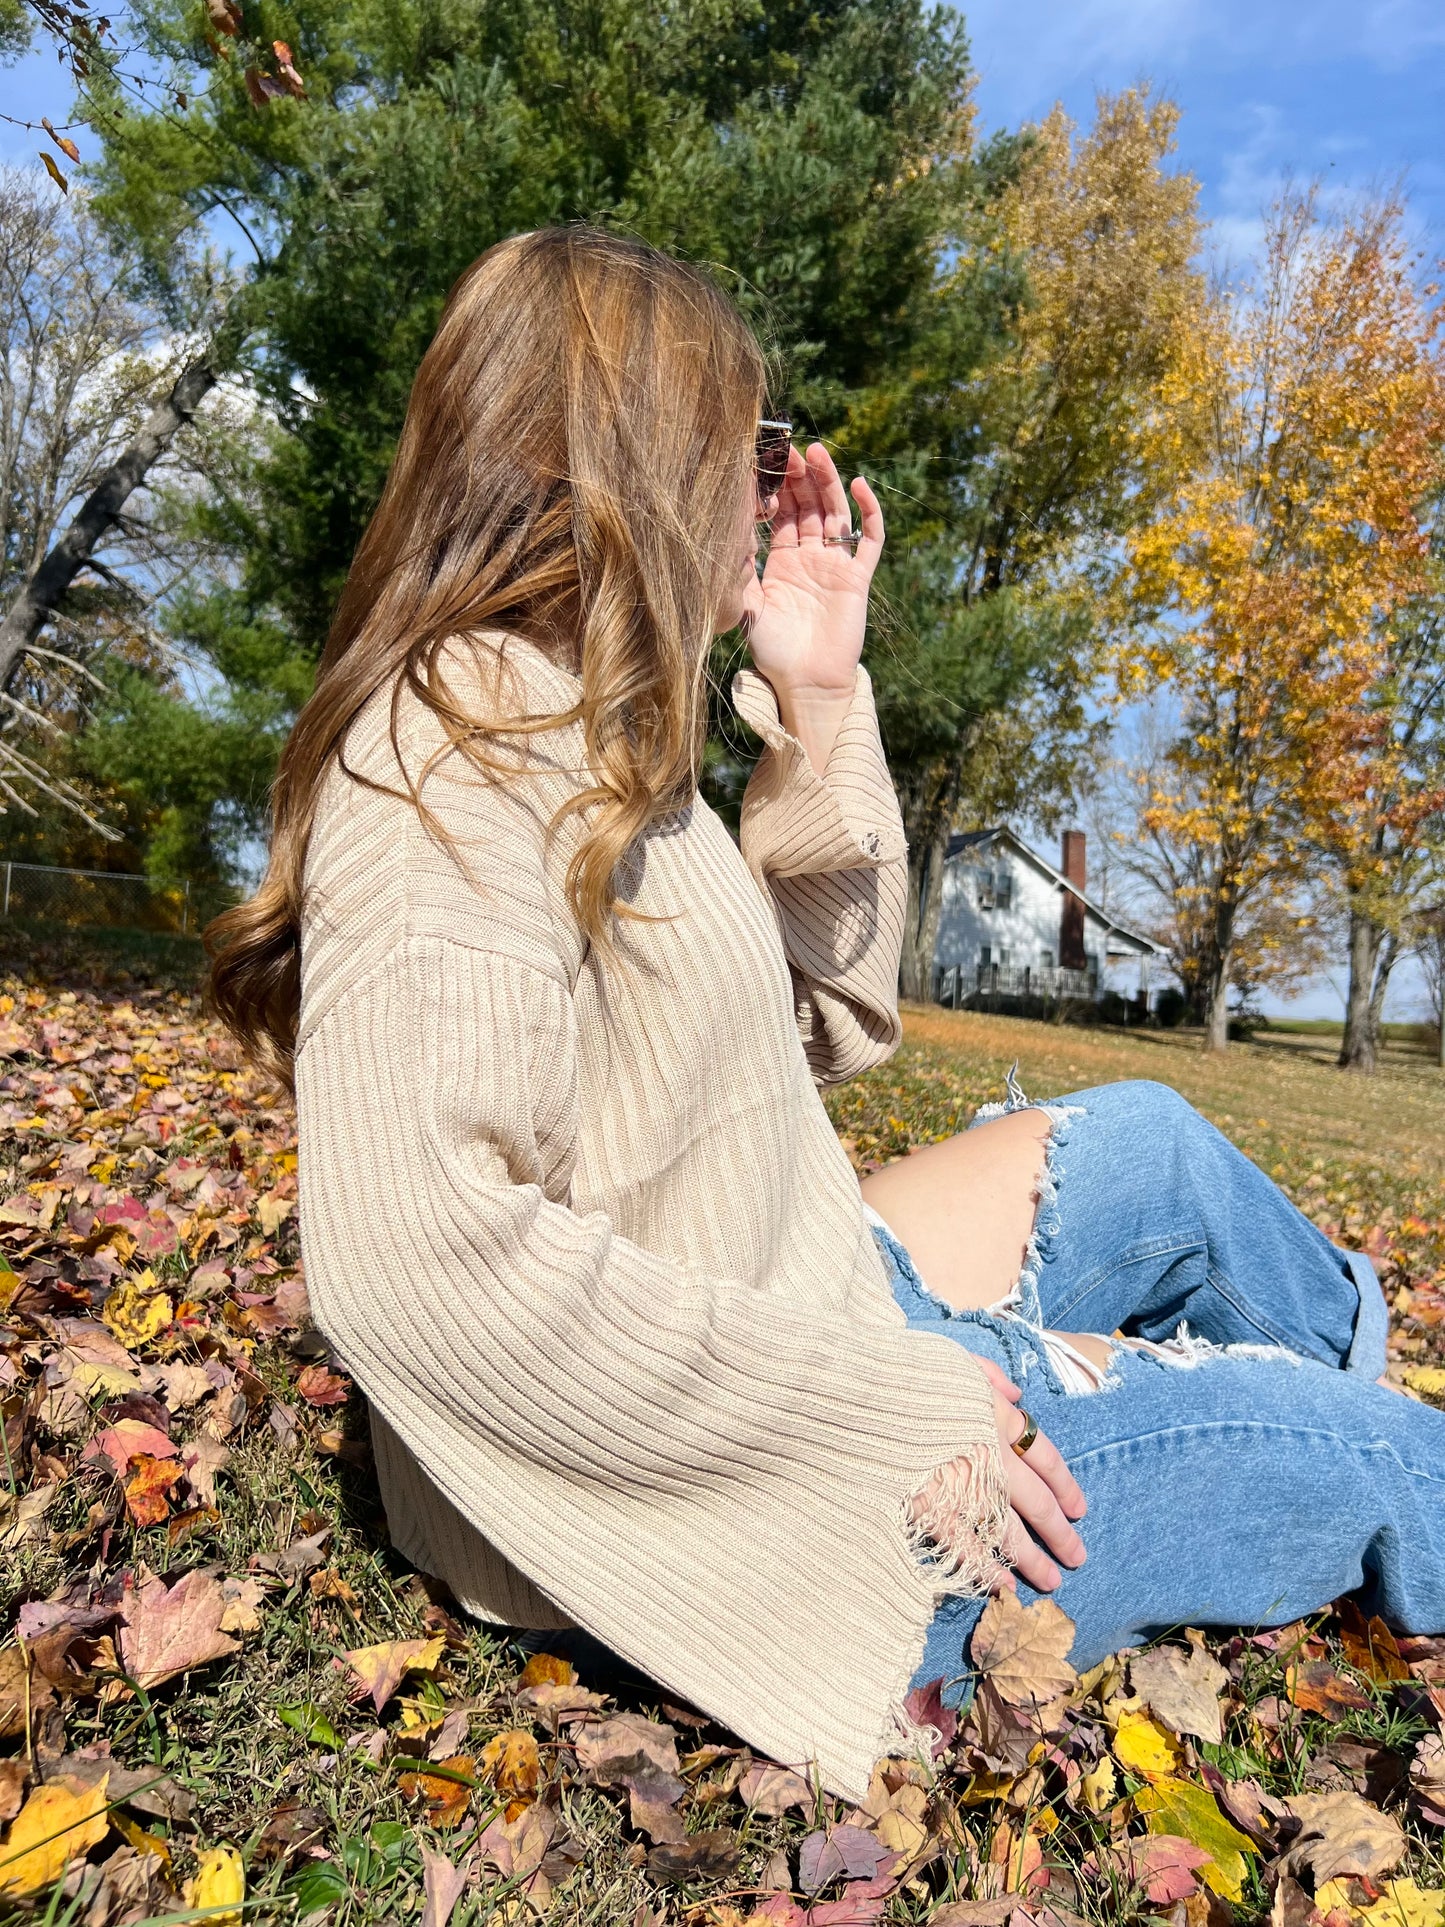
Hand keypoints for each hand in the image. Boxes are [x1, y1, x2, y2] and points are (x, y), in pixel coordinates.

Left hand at [740, 440, 884, 703]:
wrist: (805, 683)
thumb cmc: (773, 652)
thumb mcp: (747, 608)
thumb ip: (739, 574)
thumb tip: (726, 535)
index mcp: (782, 562)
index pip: (779, 513)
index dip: (774, 488)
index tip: (764, 462)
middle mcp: (810, 558)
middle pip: (807, 505)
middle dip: (799, 477)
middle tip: (789, 449)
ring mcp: (835, 565)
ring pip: (834, 513)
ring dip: (828, 482)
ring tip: (817, 452)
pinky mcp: (858, 578)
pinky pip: (869, 539)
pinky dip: (869, 511)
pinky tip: (859, 485)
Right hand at [909, 1357, 1087, 1596]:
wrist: (857, 1391)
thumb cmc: (903, 1370)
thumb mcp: (954, 1359)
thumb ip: (989, 1377)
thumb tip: (1016, 1393)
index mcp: (996, 1416)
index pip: (1044, 1457)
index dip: (1065, 1486)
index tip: (1078, 1510)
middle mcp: (989, 1454)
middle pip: (1036, 1501)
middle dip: (1059, 1532)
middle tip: (1077, 1557)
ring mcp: (962, 1486)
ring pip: (1008, 1530)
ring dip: (1033, 1558)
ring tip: (1051, 1580)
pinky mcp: (931, 1508)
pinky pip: (967, 1545)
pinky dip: (987, 1567)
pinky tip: (1005, 1584)